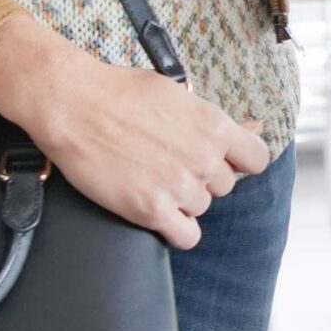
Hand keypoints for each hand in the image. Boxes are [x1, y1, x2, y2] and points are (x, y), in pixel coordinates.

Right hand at [0, 15, 268, 249]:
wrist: (73, 104)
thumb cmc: (120, 93)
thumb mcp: (178, 94)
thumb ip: (217, 119)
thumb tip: (254, 127)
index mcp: (214, 126)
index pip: (256, 159)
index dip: (238, 160)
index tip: (221, 160)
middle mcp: (204, 158)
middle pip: (224, 186)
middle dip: (201, 176)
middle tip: (168, 162)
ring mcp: (180, 186)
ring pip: (202, 208)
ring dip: (182, 199)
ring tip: (151, 177)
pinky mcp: (152, 210)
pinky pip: (186, 236)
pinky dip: (175, 227)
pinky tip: (157, 210)